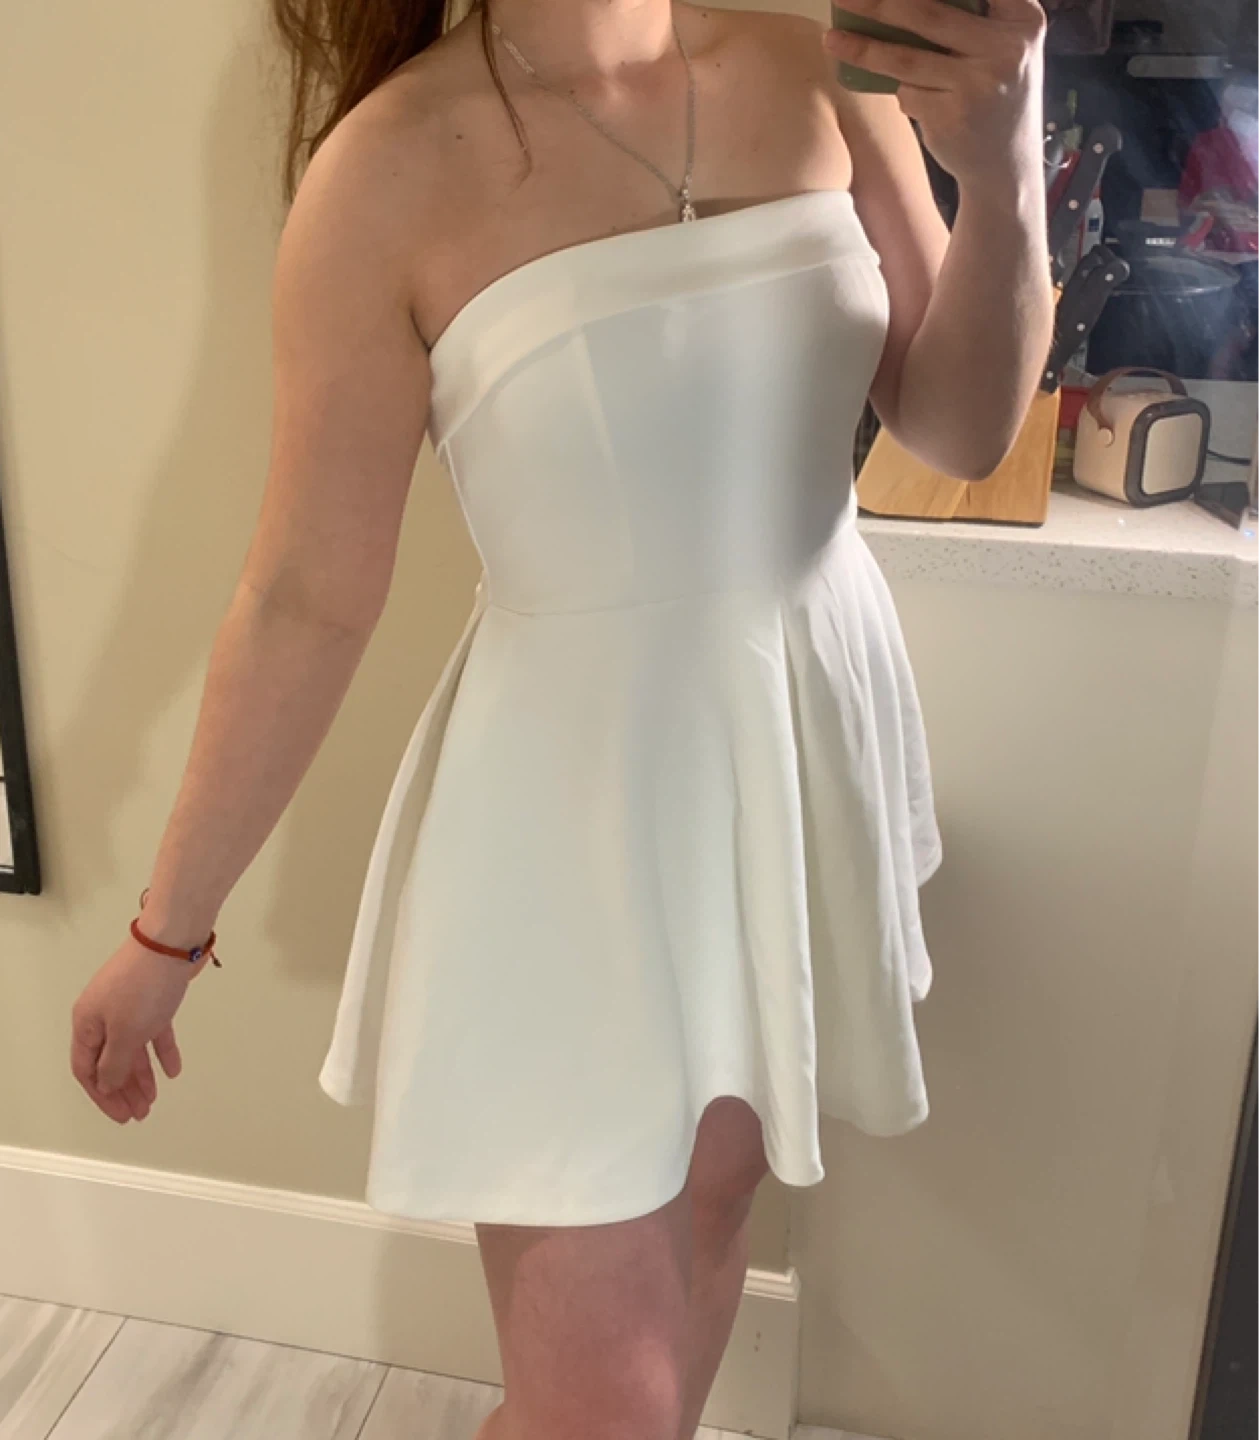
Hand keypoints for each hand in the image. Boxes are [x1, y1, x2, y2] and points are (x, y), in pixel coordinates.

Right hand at [70, 936, 206, 1123]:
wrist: (170, 941)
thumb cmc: (142, 990)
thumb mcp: (125, 1033)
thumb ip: (115, 1063)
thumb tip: (105, 1084)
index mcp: (87, 1024)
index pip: (86, 1070)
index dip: (102, 1096)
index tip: (121, 1116)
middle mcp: (103, 1016)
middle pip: (110, 1062)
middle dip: (123, 1090)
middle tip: (140, 1114)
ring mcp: (129, 1006)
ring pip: (132, 1048)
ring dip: (142, 1075)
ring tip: (153, 1100)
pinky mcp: (153, 998)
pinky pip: (154, 1031)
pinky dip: (162, 1050)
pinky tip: (174, 1070)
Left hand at [824, 0, 1047, 192]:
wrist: (1006, 164)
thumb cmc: (995, 91)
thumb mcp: (1000, 46)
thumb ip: (967, 20)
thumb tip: (889, 4)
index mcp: (1022, 18)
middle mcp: (1007, 48)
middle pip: (928, 13)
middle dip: (879, 4)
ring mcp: (979, 85)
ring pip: (906, 58)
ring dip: (864, 49)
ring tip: (832, 40)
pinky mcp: (952, 118)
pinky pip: (908, 94)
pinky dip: (904, 93)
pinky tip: (920, 101)